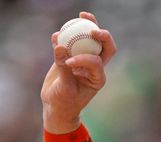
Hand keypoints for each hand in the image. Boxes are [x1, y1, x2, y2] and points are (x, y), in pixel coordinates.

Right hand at [40, 11, 116, 133]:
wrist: (56, 106)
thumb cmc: (64, 102)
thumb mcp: (65, 89)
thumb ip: (63, 68)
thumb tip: (61, 45)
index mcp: (98, 77)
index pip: (96, 61)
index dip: (84, 58)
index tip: (69, 63)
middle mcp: (94, 67)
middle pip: (104, 48)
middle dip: (103, 36)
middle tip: (93, 28)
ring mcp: (82, 61)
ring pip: (89, 41)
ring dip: (87, 27)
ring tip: (82, 15)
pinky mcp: (69, 57)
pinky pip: (69, 43)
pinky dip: (65, 36)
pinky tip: (58, 32)